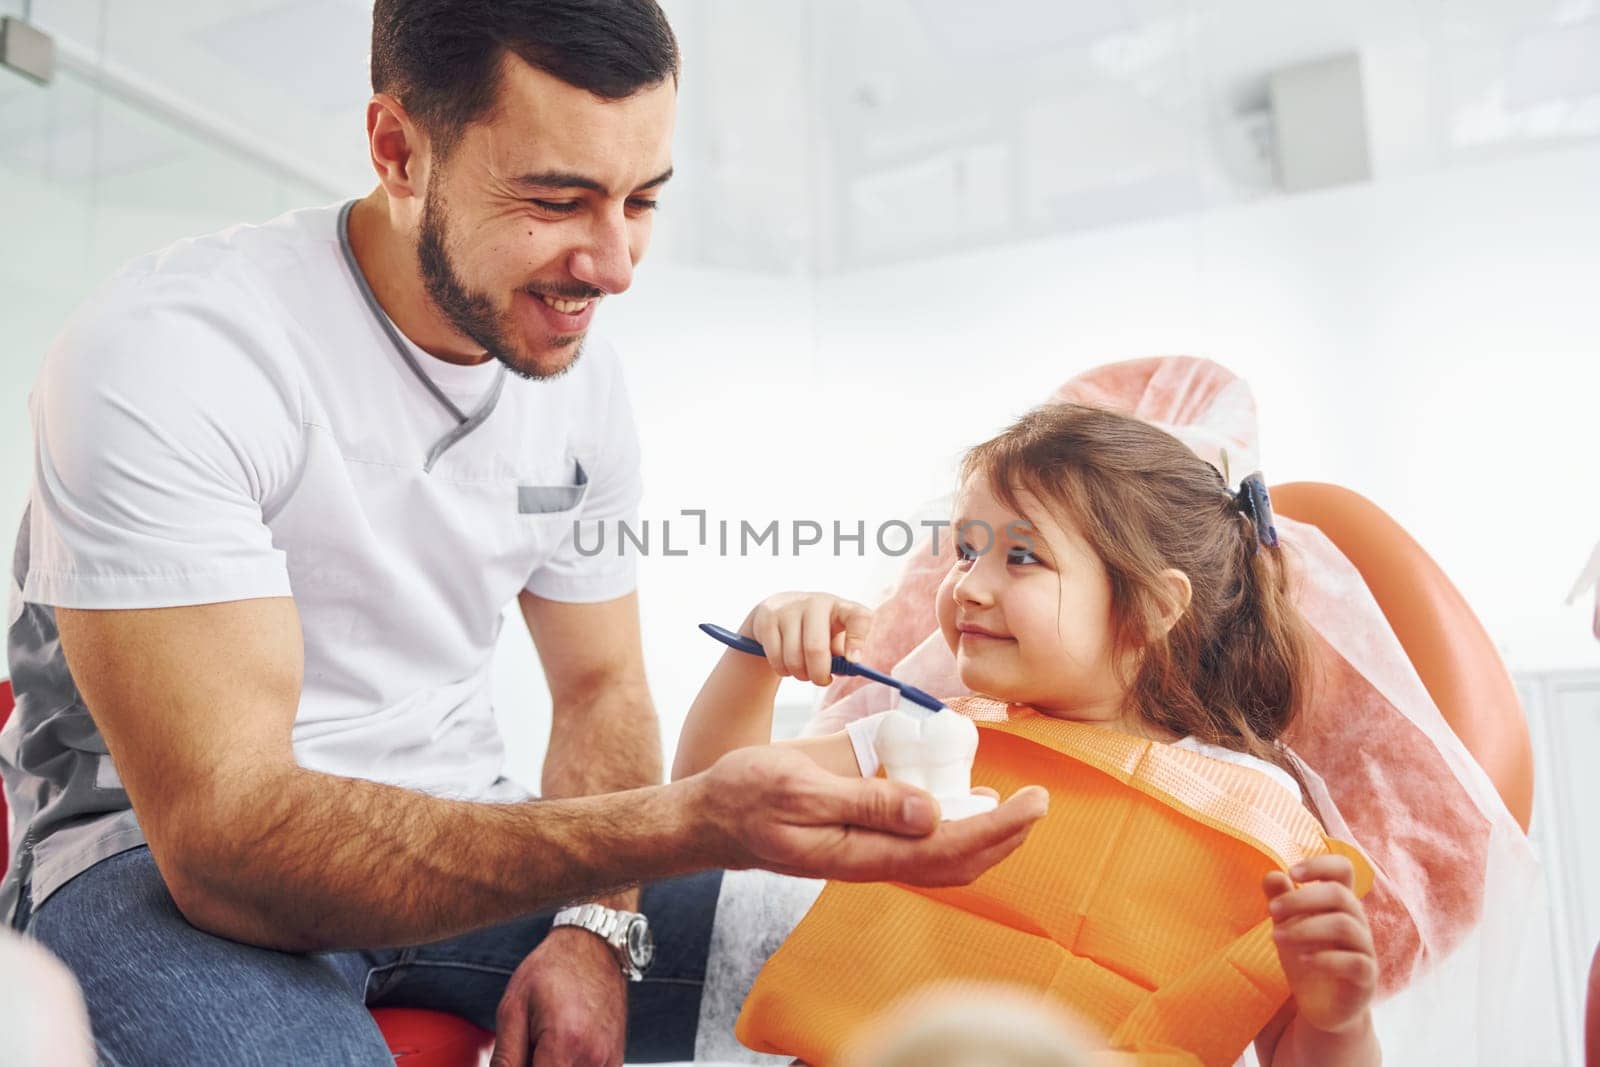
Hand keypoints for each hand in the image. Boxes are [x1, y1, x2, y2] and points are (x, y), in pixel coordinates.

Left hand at [489, 926, 626, 1066]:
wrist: (594, 947)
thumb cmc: (552, 970)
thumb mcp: (513, 1008)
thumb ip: (505, 1058)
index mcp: (564, 1044)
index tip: (518, 1058)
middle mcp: (592, 1058)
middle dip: (535, 1066)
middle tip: (529, 1046)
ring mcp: (608, 1061)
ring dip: (551, 1066)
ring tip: (545, 1043)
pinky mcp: (615, 1061)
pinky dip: (570, 1065)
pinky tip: (563, 1048)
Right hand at [693, 744, 1047, 884]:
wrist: (710, 818)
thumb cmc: (747, 796)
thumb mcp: (802, 786)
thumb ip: (867, 799)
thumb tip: (932, 810)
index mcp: (862, 851)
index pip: (949, 847)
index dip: (999, 827)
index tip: (1033, 801)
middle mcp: (872, 861)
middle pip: (957, 863)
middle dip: (1006, 835)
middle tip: (1040, 800)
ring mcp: (867, 856)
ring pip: (942, 859)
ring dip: (985, 836)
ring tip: (1016, 806)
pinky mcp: (860, 845)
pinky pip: (920, 847)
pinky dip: (954, 829)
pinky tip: (963, 802)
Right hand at [740, 592, 873, 684]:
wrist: (779, 610)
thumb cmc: (816, 630)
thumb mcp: (834, 638)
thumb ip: (843, 656)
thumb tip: (846, 670)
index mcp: (840, 607)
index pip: (858, 617)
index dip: (857, 640)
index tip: (853, 661)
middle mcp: (816, 603)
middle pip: (816, 648)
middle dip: (819, 674)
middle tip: (822, 681)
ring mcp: (789, 609)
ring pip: (793, 658)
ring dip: (800, 674)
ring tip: (803, 672)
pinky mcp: (768, 619)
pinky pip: (776, 658)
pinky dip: (783, 670)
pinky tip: (787, 665)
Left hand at [1264, 855, 1377, 1035]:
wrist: (1322, 1005)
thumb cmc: (1306, 956)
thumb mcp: (1287, 927)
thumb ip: (1280, 900)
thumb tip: (1272, 874)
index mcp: (1339, 903)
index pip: (1343, 869)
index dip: (1321, 863)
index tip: (1292, 873)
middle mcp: (1356, 921)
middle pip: (1339, 894)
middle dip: (1301, 898)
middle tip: (1271, 910)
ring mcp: (1364, 949)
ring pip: (1345, 925)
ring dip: (1305, 928)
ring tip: (1276, 937)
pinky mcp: (1366, 977)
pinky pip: (1354, 962)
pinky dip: (1326, 958)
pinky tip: (1303, 961)